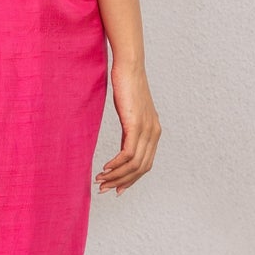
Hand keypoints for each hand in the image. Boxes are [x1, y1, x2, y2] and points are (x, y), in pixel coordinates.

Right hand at [96, 59, 160, 194]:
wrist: (129, 66)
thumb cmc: (127, 86)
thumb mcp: (130, 112)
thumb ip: (130, 129)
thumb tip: (124, 143)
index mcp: (154, 132)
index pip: (145, 165)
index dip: (131, 180)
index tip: (116, 188)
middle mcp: (154, 133)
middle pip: (140, 169)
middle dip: (122, 182)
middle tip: (104, 189)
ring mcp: (147, 129)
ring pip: (134, 164)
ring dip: (116, 176)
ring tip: (100, 180)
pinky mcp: (136, 125)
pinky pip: (128, 153)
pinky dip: (116, 164)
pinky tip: (105, 168)